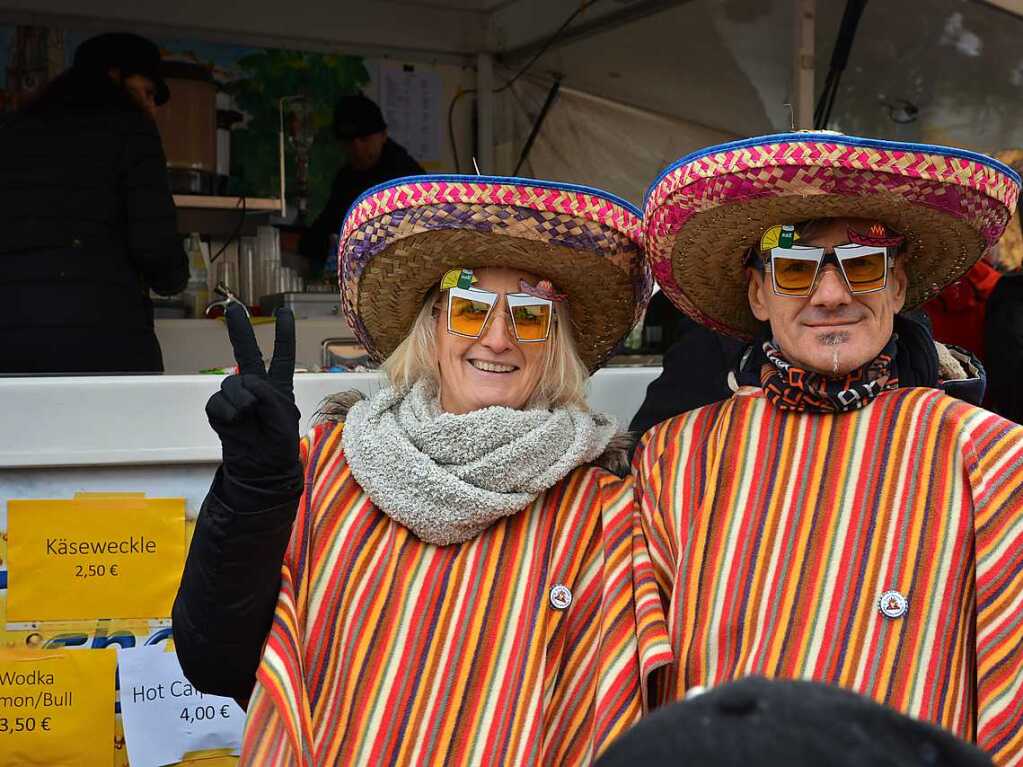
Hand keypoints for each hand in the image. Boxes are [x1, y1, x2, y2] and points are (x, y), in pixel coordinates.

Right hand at [205, 303, 299, 481]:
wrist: (261, 469)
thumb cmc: (278, 444)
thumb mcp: (284, 417)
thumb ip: (269, 396)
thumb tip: (247, 384)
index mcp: (278, 387)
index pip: (282, 356)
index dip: (284, 334)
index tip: (284, 312)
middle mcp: (256, 387)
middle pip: (246, 354)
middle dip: (239, 331)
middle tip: (232, 309)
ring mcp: (236, 398)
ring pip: (231, 383)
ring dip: (240, 399)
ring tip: (249, 415)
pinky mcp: (220, 410)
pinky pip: (218, 402)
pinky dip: (227, 411)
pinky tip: (236, 423)